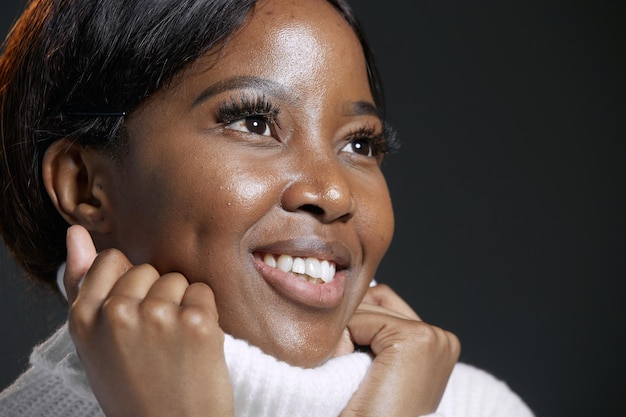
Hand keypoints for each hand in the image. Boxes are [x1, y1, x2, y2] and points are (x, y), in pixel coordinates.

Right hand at [64, 225, 233, 416]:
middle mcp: (117, 314)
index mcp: (84, 319)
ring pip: (176, 278)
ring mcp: (158, 317)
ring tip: (173, 343)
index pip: (110, 260)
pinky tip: (195, 343)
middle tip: (153, 338)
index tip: (133, 312)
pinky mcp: (196, 322)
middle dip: (154, 295)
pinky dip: (204, 313)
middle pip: (147, 269)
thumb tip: (75, 233)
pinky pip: (203, 291)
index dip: (128, 283)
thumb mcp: (95, 342)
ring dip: (180, 304)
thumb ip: (82, 285)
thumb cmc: (133, 386)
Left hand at [340, 284, 460, 416]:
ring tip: (352, 373)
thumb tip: (354, 289)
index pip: (384, 305)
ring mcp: (434, 338)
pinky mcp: (417, 340)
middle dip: (352, 326)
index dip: (355, 329)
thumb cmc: (364, 412)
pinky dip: (344, 340)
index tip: (354, 367)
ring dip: (347, 333)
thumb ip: (373, 329)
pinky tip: (352, 370)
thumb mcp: (373, 366)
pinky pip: (362, 317)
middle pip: (377, 299)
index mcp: (436, 346)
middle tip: (349, 370)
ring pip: (368, 305)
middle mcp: (442, 339)